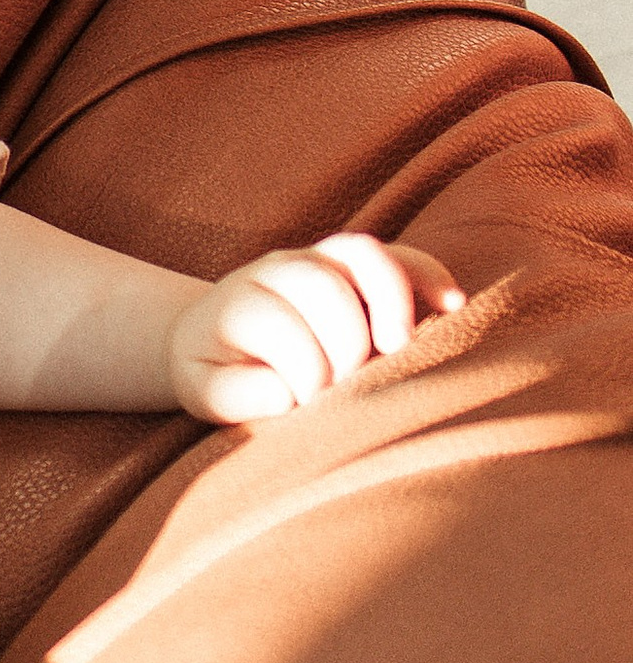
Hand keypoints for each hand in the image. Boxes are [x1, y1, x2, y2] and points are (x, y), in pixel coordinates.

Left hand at [166, 235, 464, 424]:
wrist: (210, 335)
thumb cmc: (216, 372)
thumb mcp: (210, 392)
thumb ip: (244, 393)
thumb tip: (294, 394)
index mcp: (239, 301)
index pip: (280, 327)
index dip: (304, 373)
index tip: (308, 406)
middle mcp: (279, 269)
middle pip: (324, 287)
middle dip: (345, 343)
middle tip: (347, 387)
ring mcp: (320, 260)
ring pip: (363, 256)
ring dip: (390, 300)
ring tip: (401, 346)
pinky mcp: (355, 267)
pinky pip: (399, 257)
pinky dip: (427, 275)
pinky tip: (452, 305)